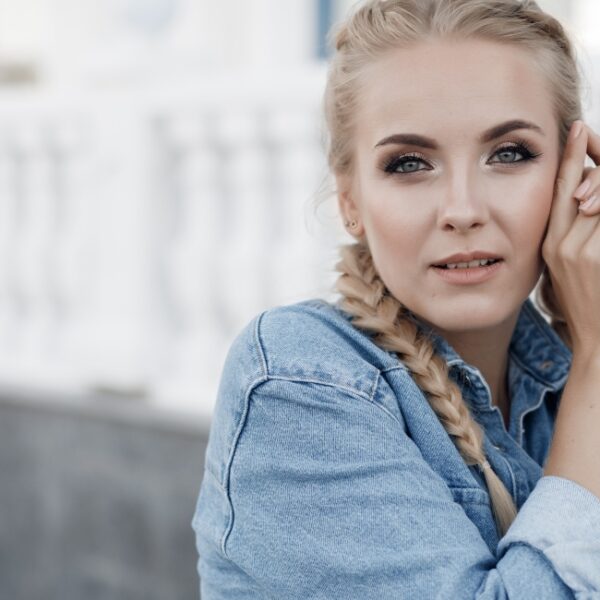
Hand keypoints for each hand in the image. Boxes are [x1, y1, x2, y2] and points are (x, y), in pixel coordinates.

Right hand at [541, 121, 599, 356]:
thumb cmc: (589, 309)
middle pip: (587, 186)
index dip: (572, 157)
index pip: (561, 190)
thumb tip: (585, 203)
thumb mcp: (569, 270)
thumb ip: (573, 236)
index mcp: (551, 244)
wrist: (598, 345)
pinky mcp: (597, 258)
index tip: (579, 128)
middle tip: (598, 144)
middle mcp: (562, 244)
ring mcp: (580, 251)